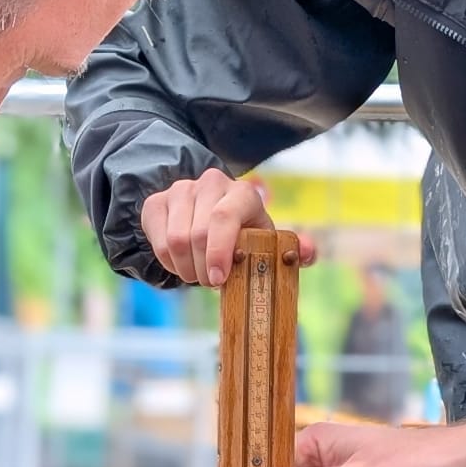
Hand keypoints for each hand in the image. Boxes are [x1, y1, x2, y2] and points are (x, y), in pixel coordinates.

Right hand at [140, 170, 317, 287]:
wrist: (209, 216)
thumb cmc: (245, 236)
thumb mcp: (268, 242)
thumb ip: (293, 249)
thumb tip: (308, 253)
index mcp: (243, 194)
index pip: (224, 217)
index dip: (218, 251)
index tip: (217, 280)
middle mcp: (211, 184)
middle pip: (197, 235)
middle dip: (203, 270)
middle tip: (211, 282)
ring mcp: (181, 190)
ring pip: (175, 241)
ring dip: (187, 269)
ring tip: (199, 274)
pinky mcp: (156, 202)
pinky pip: (158, 242)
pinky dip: (170, 263)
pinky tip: (183, 263)